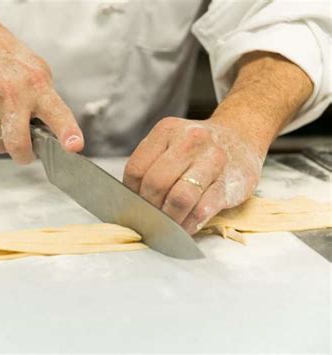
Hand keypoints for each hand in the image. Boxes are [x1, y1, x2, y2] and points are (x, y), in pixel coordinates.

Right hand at [0, 28, 83, 162]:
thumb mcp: (42, 76)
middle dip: (23, 156)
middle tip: (25, 152)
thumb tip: (60, 137)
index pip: (58, 114)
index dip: (67, 133)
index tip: (74, 146)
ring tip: (5, 123)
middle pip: (17, 144)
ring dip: (3, 142)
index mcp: (39, 87)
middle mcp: (14, 94)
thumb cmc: (16, 65)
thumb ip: (50, 106)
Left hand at [123, 117, 263, 234]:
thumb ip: (151, 166)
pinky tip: (184, 228)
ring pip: (179, 198)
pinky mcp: (229, 183)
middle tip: (148, 220)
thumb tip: (130, 204)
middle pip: (156, 184)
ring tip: (165, 228)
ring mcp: (213, 160)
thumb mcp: (170, 144)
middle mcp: (190, 141)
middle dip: (148, 209)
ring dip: (168, 220)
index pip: (136, 169)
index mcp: (167, 130)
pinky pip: (202, 210)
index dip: (130, 194)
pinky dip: (189, 224)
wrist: (240, 137)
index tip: (133, 206)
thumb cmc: (197, 149)